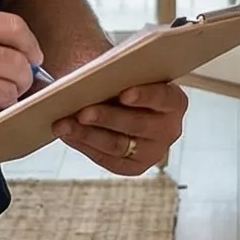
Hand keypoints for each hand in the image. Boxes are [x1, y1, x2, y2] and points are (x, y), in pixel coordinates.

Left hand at [54, 81, 188, 175]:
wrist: (118, 97)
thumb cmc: (123, 80)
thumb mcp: (124, 73)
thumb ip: (114, 74)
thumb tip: (88, 77)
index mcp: (174, 101)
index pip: (163, 97)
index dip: (144, 95)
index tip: (124, 94)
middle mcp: (169, 129)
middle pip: (136, 124)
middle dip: (107, 118)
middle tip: (83, 112)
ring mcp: (153, 151)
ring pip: (117, 145)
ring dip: (87, 134)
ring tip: (64, 124)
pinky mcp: (133, 166)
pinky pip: (106, 159)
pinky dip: (84, 145)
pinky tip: (67, 134)